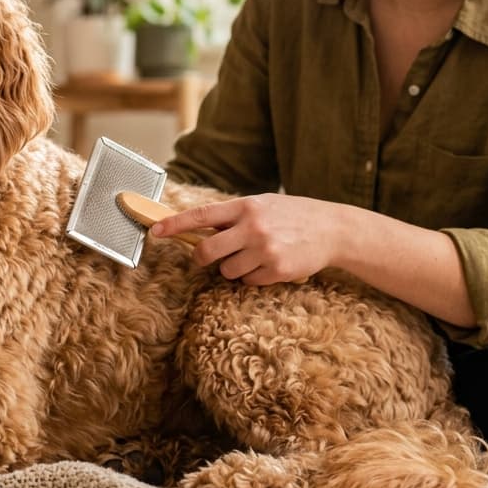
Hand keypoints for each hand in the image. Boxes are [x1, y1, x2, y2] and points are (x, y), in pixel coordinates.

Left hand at [150, 193, 343, 284]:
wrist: (332, 229)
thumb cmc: (291, 216)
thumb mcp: (261, 205)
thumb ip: (232, 216)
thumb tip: (198, 229)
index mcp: (246, 206)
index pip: (201, 215)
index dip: (174, 224)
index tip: (155, 231)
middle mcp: (253, 227)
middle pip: (207, 251)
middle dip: (202, 259)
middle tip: (208, 258)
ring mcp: (265, 249)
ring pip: (227, 271)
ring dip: (234, 268)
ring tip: (254, 256)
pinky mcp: (276, 270)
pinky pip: (248, 281)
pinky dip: (253, 277)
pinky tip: (270, 264)